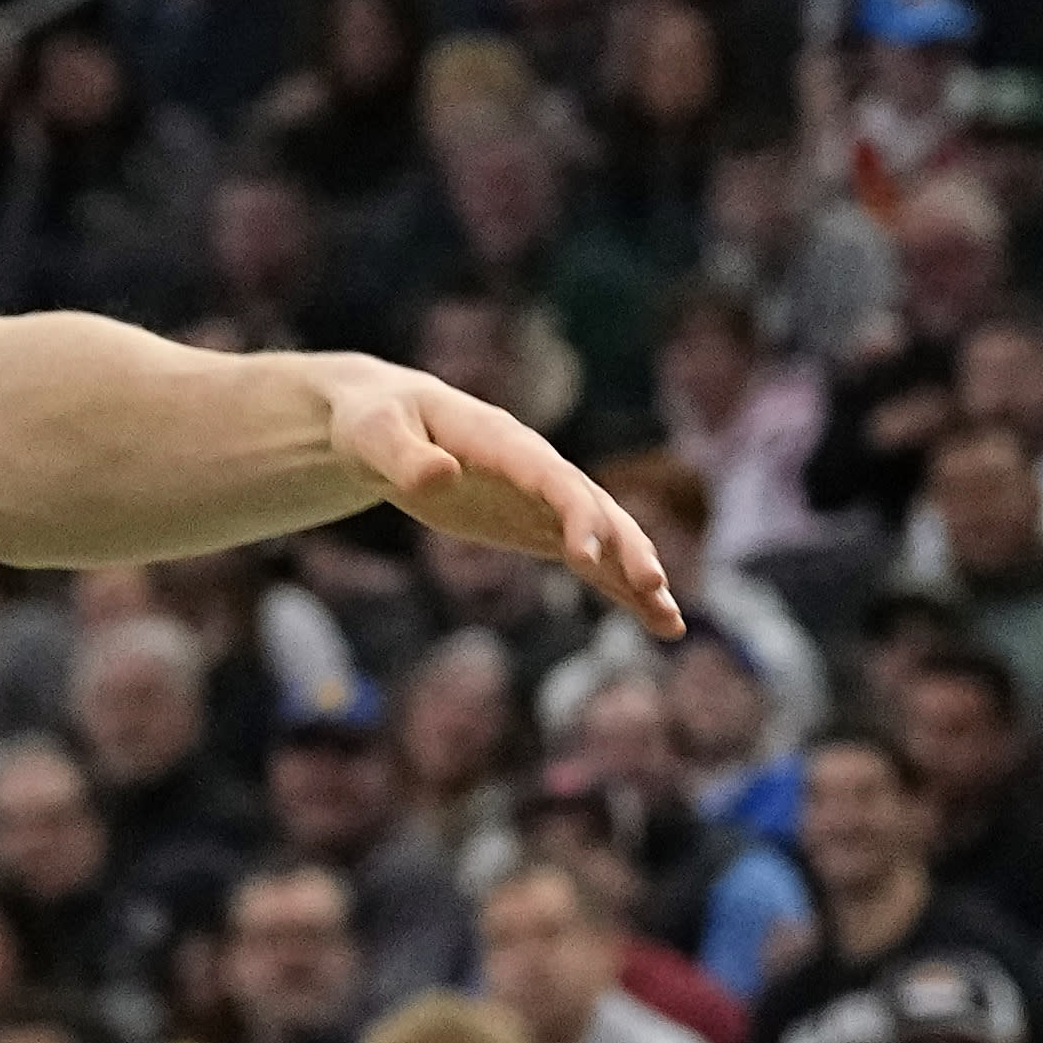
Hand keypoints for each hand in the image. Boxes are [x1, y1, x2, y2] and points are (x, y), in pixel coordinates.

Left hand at [311, 360, 688, 633]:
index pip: (549, 476)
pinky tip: (656, 621)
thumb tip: (439, 475)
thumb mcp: (373, 435)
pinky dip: (620, 586)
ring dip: (636, 572)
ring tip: (670, 621)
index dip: (573, 513)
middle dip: (622, 546)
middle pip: (591, 506)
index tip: (585, 557)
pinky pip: (589, 558)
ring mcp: (541, 498)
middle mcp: (535, 467)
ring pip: (605, 534)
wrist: (381, 422)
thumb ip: (403, 456)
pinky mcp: (536, 526)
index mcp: (499, 440)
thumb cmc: (373, 421)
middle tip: (650, 588)